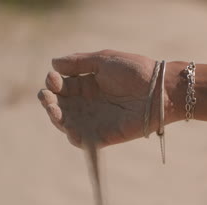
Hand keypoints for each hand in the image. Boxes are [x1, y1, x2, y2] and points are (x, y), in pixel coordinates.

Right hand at [38, 50, 177, 147]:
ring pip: (67, 123)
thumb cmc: (135, 71)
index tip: (53, 77)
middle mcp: (88, 103)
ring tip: (53, 109)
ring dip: (55, 118)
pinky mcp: (104, 136)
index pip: (61, 86)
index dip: (52, 83)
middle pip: (59, 106)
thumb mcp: (104, 61)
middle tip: (46, 96)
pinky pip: (84, 141)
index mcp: (87, 84)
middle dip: (48, 102)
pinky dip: (74, 137)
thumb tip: (53, 64)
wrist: (160, 90)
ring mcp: (95, 120)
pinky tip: (68, 128)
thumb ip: (79, 63)